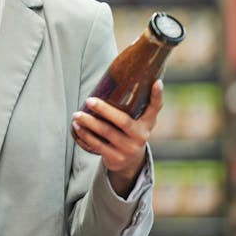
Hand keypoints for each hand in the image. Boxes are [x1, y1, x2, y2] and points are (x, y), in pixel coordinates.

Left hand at [71, 80, 163, 196]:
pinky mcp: (116, 158)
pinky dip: (86, 135)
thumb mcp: (138, 120)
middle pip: (123, 121)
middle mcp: (141, 136)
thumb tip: (127, 73)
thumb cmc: (130, 131)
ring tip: (77, 114)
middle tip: (88, 100)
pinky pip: (98, 145)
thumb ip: (136, 102)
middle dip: (104, 110)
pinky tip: (77, 126)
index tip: (157, 82)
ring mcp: (129, 149)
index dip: (157, 95)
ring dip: (89, 123)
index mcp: (147, 123)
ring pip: (107, 133)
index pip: (156, 107)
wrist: (129, 162)